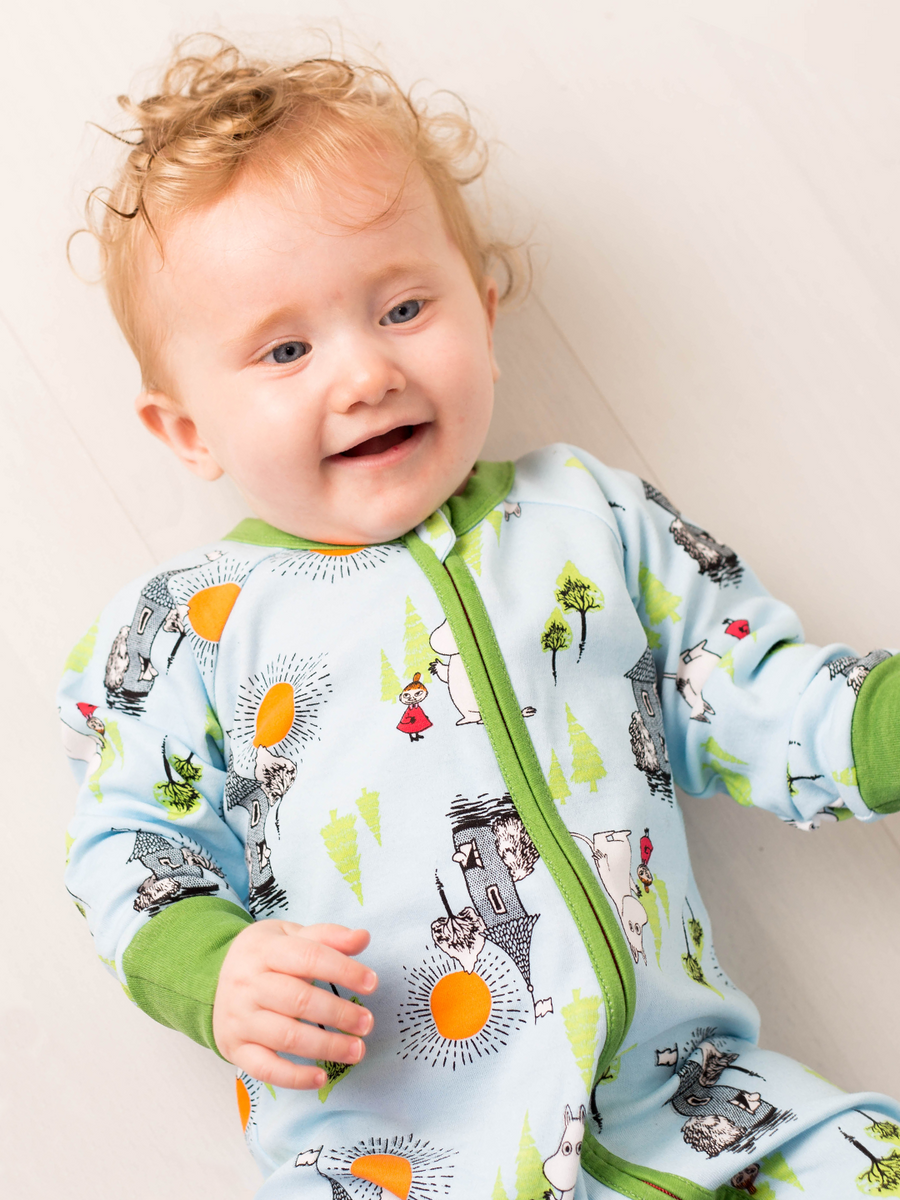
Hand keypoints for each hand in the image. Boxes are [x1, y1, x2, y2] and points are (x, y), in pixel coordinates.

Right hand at [212, 920, 376, 1089]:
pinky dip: (295, 1078)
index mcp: (265, 950)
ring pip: (287, 1037)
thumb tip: (363, 937)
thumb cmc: (265, 955)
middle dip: (340, 1014)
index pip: (310, 957)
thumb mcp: (291, 935)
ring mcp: (239, 1018)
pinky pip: (265, 1069)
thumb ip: (328, 936)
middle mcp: (248, 984)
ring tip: (357, 1050)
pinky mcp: (234, 1048)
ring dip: (327, 1046)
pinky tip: (321, 1077)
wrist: (211, 976)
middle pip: (300, 1000)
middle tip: (367, 1023)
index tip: (372, 983)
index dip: (344, 970)